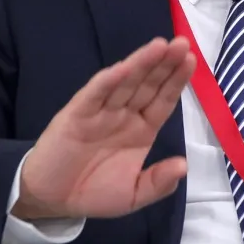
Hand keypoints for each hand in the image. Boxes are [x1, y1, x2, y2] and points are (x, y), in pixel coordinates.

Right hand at [13, 36, 194, 220]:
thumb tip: (183, 165)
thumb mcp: (133, 195)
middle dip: (164, 64)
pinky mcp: (76, 115)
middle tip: (181, 43)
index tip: (191, 60)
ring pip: (124, 83)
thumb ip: (158, 183)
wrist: (52, 200)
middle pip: (147, 85)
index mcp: (141, 130)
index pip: (162, 100)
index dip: (176, 81)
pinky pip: (94, 95)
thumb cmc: (93, 193)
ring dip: (141, 64)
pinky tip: (123, 67)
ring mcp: (100, 112)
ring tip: (160, 45)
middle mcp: (123, 116)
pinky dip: (107, 81)